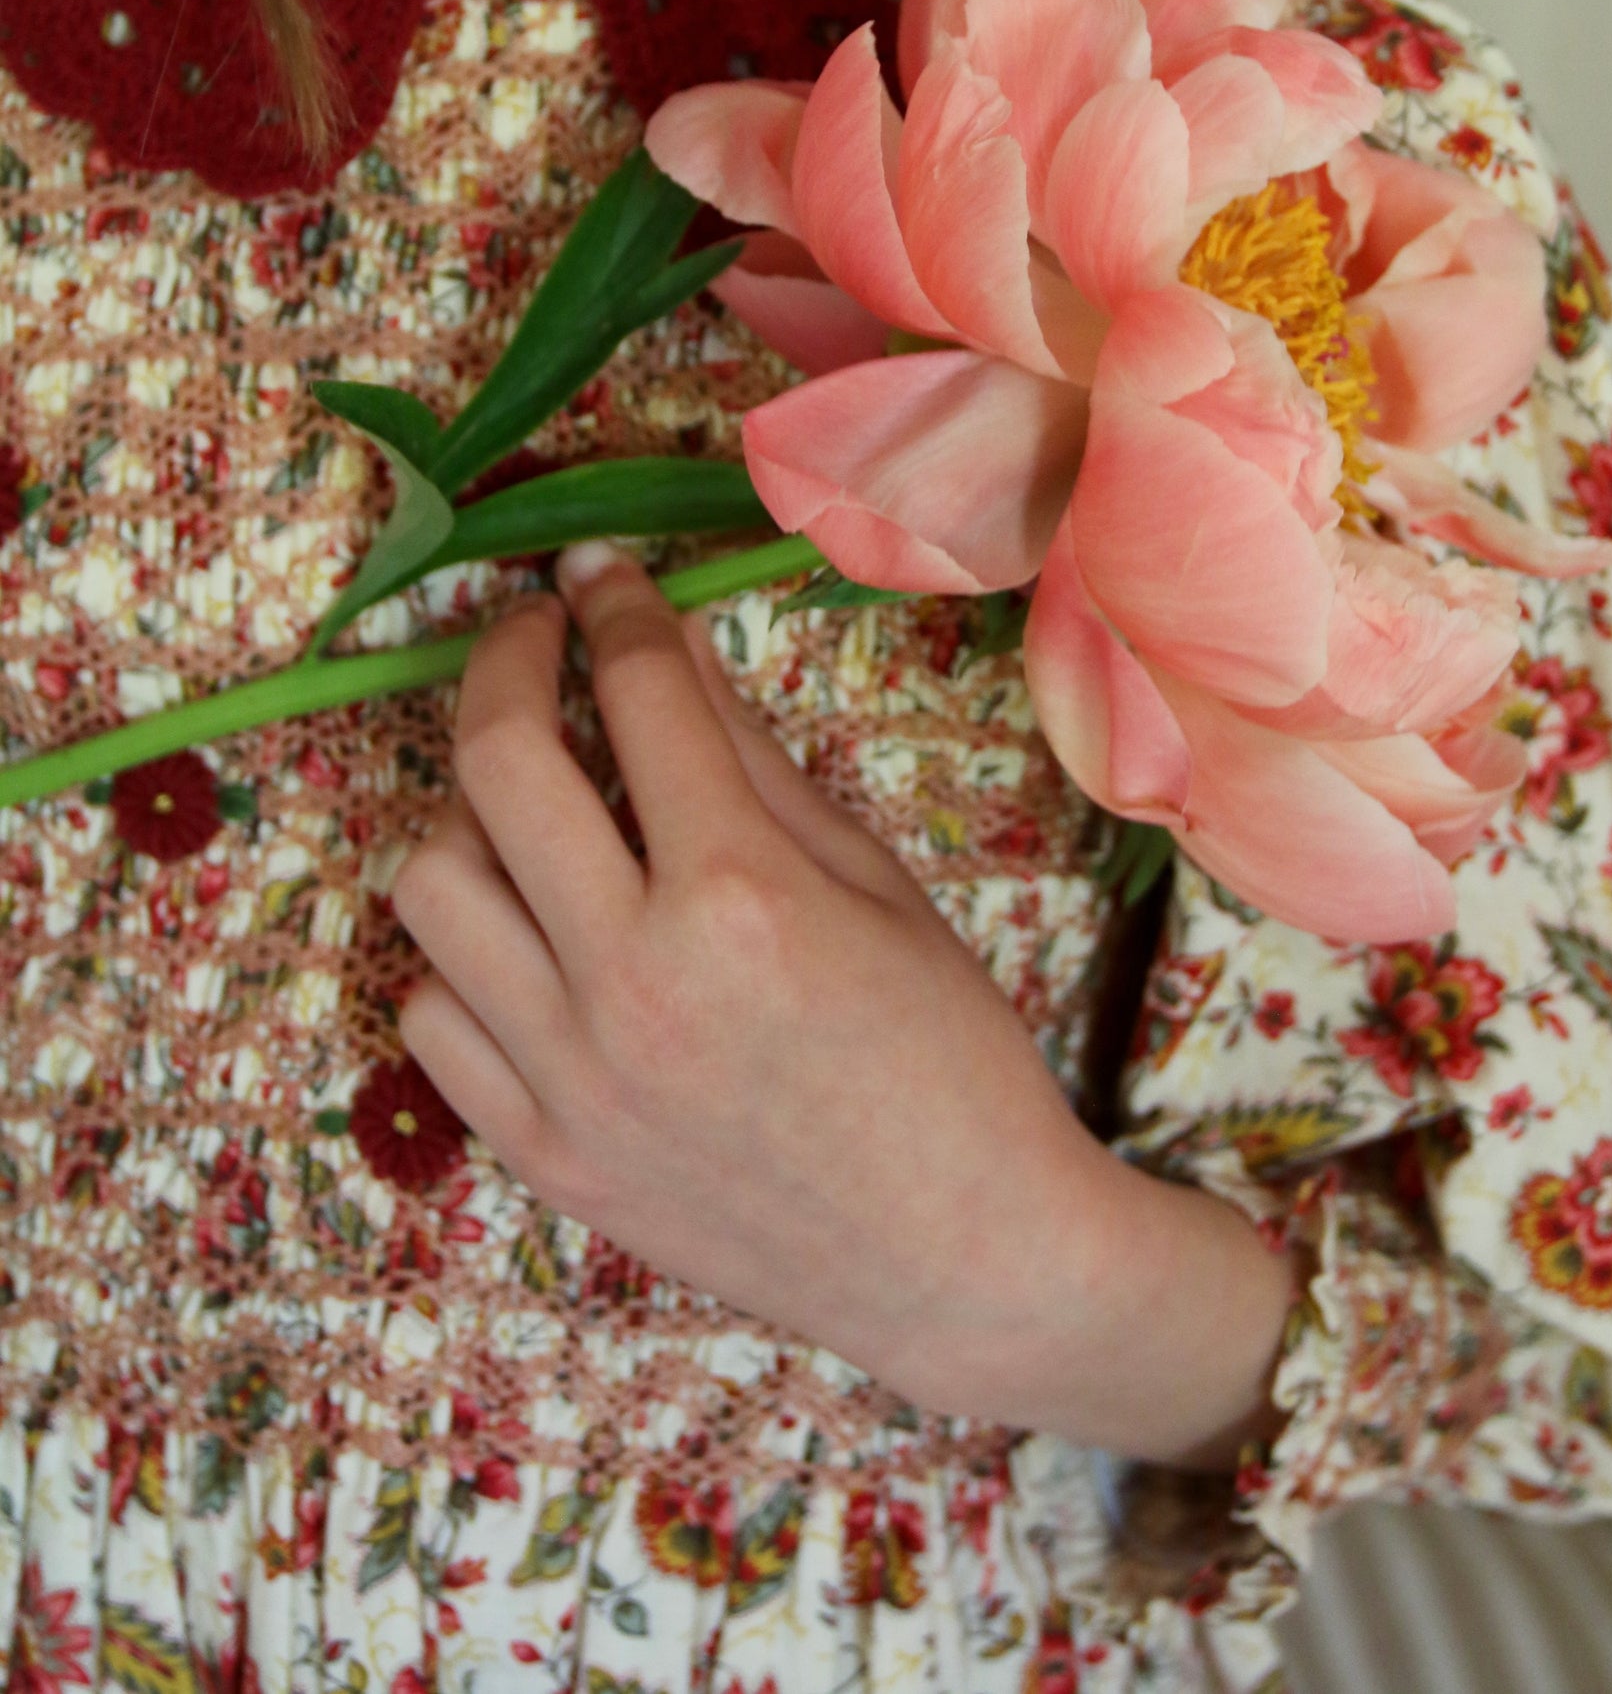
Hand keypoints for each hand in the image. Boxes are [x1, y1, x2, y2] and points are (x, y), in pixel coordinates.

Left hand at [392, 547, 1294, 1460]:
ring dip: (471, 813)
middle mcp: (633, 980)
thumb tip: (666, 640)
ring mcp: (572, 1080)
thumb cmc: (949, 1051)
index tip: (600, 573)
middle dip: (505, 661)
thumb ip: (748, 756)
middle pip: (497, 763)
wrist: (963, 1255)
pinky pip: (431, 1018)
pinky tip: (532, 934)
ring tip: (532, 799)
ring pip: (431, 886)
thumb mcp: (872, 878)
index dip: (614, 605)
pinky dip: (465, 956)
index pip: (636, 692)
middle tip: (536, 638)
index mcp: (740, 894)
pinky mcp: (543, 1157)